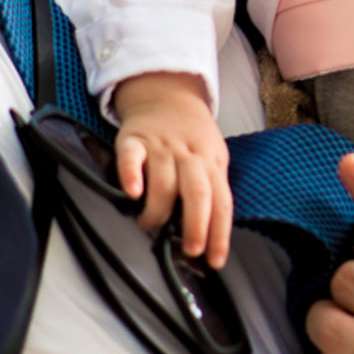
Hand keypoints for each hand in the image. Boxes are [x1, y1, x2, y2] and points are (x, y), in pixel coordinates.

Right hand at [110, 72, 230, 266]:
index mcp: (213, 163)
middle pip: (198, 192)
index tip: (215, 260)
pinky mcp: (133, 139)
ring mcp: (161, 146)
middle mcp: (189, 156)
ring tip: (150, 224)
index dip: (220, 233)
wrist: (167, 93)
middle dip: (196, 225)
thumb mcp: (213, 158)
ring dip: (157, 211)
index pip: (222, 202)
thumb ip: (210, 190)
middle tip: (189, 249)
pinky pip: (131, 157)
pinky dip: (131, 175)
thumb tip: (206, 235)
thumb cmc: (192, 136)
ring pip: (163, 182)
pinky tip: (132, 192)